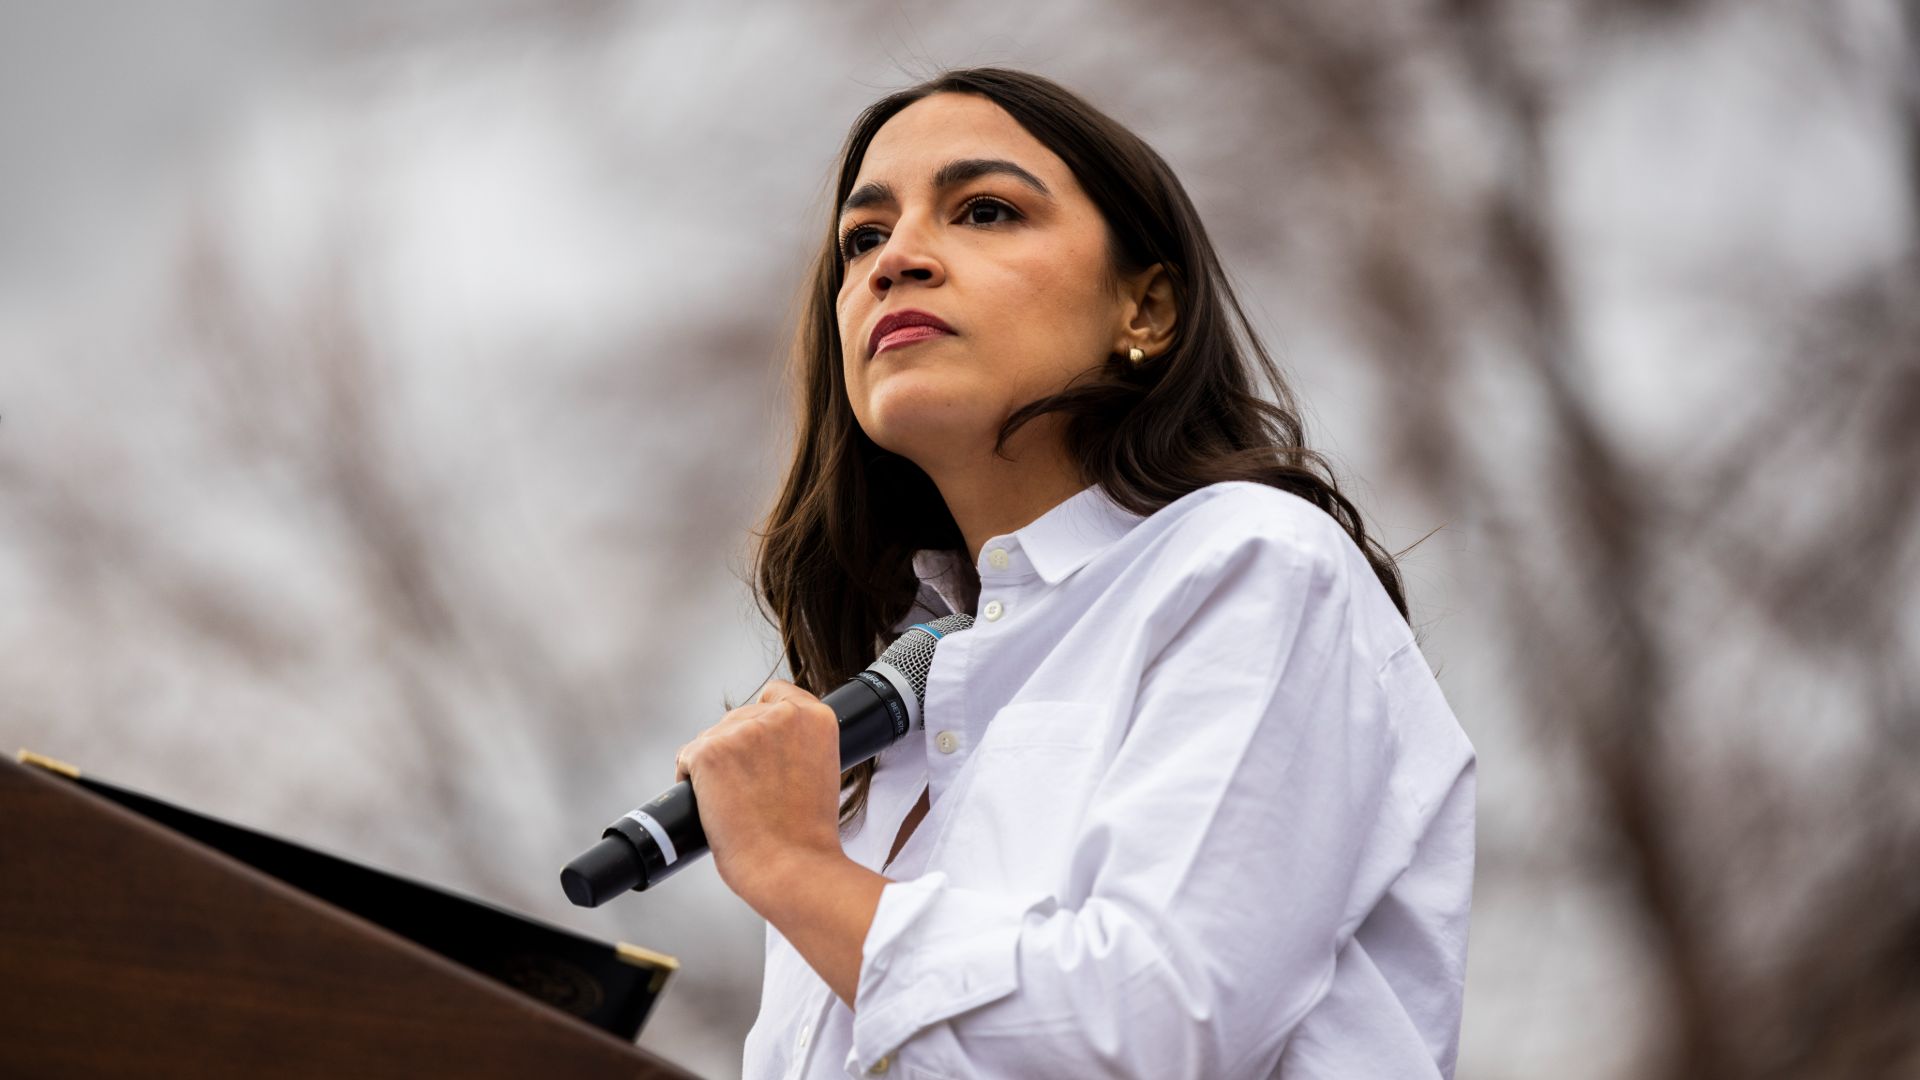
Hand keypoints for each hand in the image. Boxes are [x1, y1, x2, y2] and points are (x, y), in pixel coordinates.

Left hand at [674, 679, 846, 905]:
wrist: (792, 867)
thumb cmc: (806, 834)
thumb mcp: (819, 772)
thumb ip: (797, 746)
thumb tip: (761, 747)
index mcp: (816, 718)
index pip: (776, 694)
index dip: (763, 722)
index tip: (762, 751)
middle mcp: (781, 715)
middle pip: (739, 717)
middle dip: (736, 750)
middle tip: (748, 792)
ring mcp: (743, 730)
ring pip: (711, 738)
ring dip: (714, 766)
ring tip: (734, 803)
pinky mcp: (710, 751)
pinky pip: (687, 757)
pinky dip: (691, 780)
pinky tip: (710, 803)